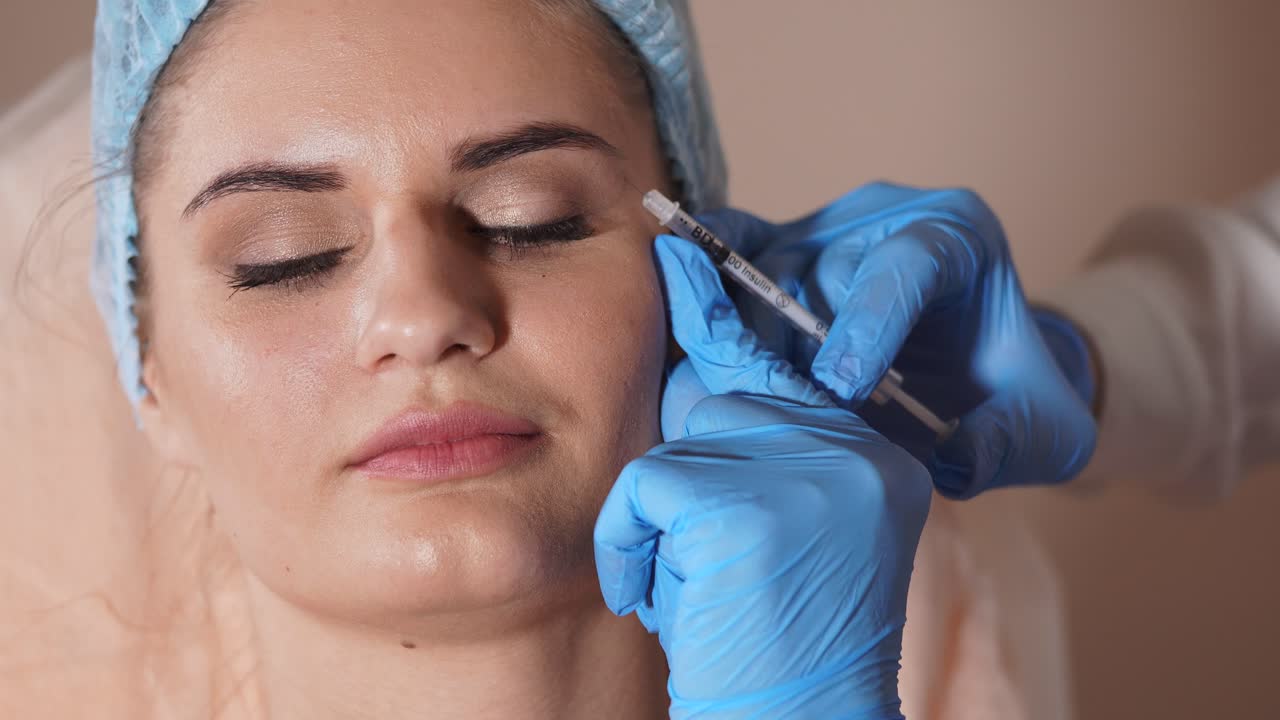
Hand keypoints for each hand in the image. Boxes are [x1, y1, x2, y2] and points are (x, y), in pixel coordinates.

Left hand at [595, 235, 930, 718]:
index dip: (724, 317)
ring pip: (681, 442)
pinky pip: (644, 485)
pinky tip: (668, 600)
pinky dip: (630, 545)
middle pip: (724, 399)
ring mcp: (811, 473)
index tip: (683, 258)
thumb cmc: (770, 647)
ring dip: (663, 524)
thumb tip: (689, 362)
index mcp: (879, 459)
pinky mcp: (750, 506)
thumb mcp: (775, 533)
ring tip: (703, 593)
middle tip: (713, 566)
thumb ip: (754, 450)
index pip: (788, 368)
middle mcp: (859, 454)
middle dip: (687, 472)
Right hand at [675, 183, 1096, 497]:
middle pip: (823, 267)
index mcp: (959, 234)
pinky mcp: (783, 246)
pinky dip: (711, 278)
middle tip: (787, 412)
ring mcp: (827, 225)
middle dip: (801, 345)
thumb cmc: (1013, 394)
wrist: (985, 371)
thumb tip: (949, 460)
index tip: (843, 389)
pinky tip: (692, 316)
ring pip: (769, 269)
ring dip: (755, 337)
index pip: (906, 261)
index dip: (868, 323)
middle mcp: (886, 214)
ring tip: (756, 399)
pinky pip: (735, 247)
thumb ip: (1002, 446)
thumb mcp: (1038, 430)